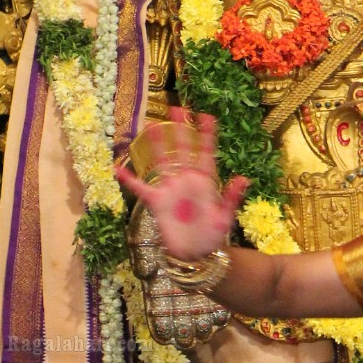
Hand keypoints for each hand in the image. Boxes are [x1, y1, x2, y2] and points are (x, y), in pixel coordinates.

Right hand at [115, 108, 247, 260]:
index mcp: (205, 182)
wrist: (196, 254)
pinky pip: (140, 188)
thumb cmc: (213, 236)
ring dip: (157, 144)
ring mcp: (171, 189)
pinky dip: (129, 180)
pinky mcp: (157, 201)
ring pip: (162, 160)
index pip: (206, 153)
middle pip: (182, 149)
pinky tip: (118, 169)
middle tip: (178, 108)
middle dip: (180, 130)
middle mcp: (186, 180)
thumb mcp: (225, 217)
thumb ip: (231, 197)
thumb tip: (244, 179)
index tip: (207, 116)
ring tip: (151, 125)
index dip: (207, 135)